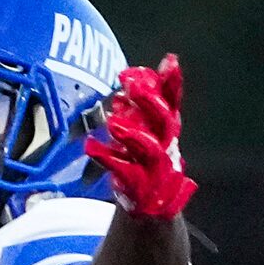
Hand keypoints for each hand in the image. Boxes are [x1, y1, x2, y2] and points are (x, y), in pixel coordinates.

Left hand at [85, 53, 196, 218]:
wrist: (151, 204)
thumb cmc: (146, 163)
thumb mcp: (145, 132)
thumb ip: (140, 109)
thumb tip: (131, 79)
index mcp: (166, 131)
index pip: (173, 103)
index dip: (173, 82)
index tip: (169, 60)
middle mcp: (166, 146)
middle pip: (164, 122)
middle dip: (151, 102)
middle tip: (133, 85)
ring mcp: (155, 168)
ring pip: (150, 149)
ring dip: (132, 134)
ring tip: (114, 121)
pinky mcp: (139, 187)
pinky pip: (123, 172)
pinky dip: (106, 158)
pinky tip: (90, 146)